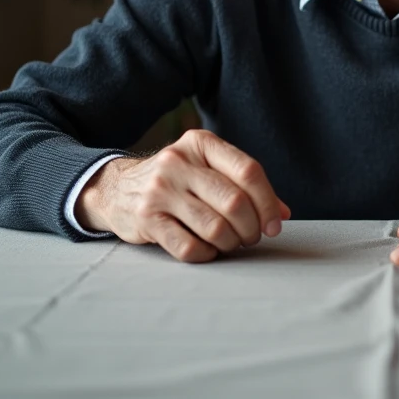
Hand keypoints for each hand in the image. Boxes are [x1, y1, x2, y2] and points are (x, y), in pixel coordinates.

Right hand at [77, 129, 290, 262]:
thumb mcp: (207, 168)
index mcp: (200, 143)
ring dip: (232, 243)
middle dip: (252, 228)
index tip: (275, 224)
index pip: (248, 171)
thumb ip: (244, 185)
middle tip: (252, 237)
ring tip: (231, 243)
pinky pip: (190, 247)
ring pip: (215, 227)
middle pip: (235, 202)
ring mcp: (160, 190)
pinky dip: (208, 254)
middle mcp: (178, 162)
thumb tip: (282, 213)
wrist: (116, 188)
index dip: (268, 202)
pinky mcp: (147, 219)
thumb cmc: (176, 181)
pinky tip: (208, 249)